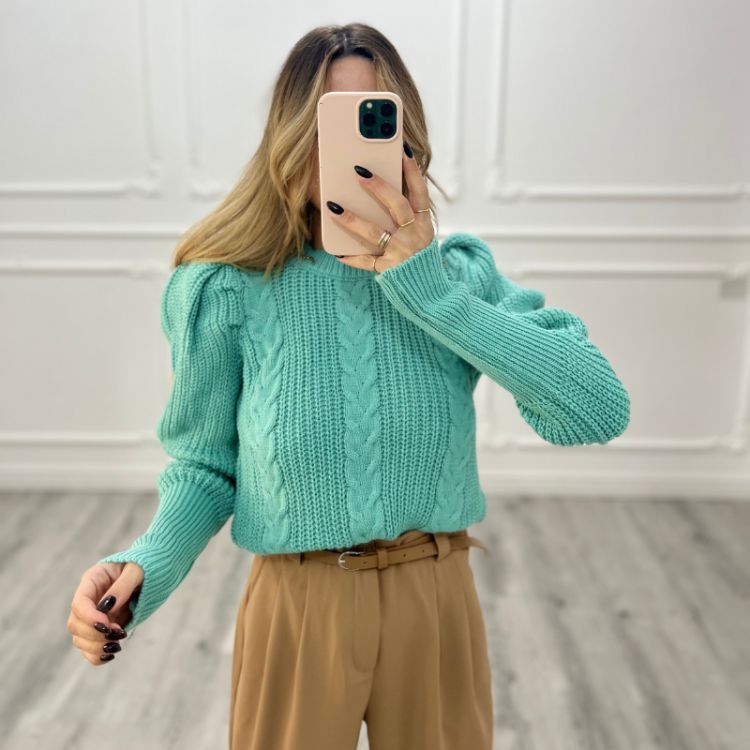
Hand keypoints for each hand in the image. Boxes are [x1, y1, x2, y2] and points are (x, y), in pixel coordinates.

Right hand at [67, 561, 143, 665]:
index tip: (107, 625)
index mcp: (93, 580)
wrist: (156, 569)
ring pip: (80, 639)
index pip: (79, 603)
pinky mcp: (102, 628)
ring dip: (96, 646)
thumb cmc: (147, 565)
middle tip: (119, 632)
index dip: (89, 618)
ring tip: (118, 643)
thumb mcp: (138, 570)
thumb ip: (123, 586)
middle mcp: (90, 599)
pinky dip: (97, 655)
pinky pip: (90, 648)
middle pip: (75, 624)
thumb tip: (108, 606)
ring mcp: (94, 615)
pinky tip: (112, 653)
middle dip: (94, 634)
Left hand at [326, 145, 435, 273]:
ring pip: (375, 233)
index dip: (412, 171)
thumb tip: (380, 187)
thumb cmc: (417, 255)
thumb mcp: (419, 233)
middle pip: (397, 206)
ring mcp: (401, 252)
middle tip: (358, 172)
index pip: (420, 192)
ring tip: (333, 207)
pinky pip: (367, 262)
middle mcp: (414, 235)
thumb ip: (406, 214)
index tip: (402, 150)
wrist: (427, 290)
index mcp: (424, 223)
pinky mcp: (389, 269)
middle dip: (379, 188)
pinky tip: (337, 253)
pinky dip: (352, 259)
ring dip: (353, 219)